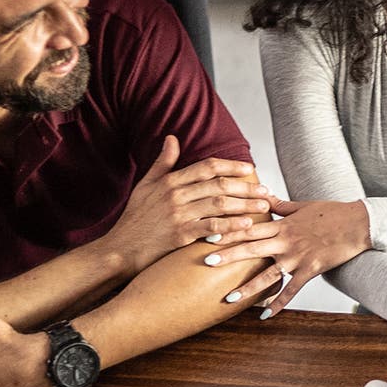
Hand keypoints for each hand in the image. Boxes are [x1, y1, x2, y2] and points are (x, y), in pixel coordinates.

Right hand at [100, 135, 269, 272]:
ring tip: (263, 206)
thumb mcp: (145, 186)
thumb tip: (172, 138)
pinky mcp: (180, 234)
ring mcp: (178, 214)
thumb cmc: (135, 218)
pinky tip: (246, 225)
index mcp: (169, 181)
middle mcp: (175, 194)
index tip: (249, 168)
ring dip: (244, 204)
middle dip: (245, 186)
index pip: (206, 167)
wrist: (121, 248)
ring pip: (218, 204)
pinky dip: (230, 225)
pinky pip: (211, 227)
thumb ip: (162, 163)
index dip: (230, 166)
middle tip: (265, 190)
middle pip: (218, 184)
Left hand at [205, 198, 369, 314]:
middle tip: (206, 262)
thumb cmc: (332, 213)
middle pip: (251, 249)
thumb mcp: (302, 206)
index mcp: (282, 225)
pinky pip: (291, 291)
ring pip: (267, 275)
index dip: (228, 231)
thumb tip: (262, 195)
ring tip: (228, 298)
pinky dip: (278, 304)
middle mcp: (286, 242)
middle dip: (228, 256)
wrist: (358, 224)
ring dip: (247, 288)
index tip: (208, 234)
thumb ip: (279, 206)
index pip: (250, 227)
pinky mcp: (310, 271)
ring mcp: (298, 258)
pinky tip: (264, 316)